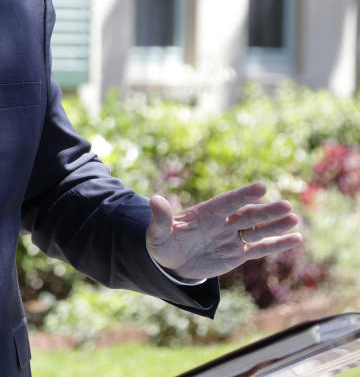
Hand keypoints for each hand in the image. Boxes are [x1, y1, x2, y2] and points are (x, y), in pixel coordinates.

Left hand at [146, 182, 301, 280]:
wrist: (171, 263)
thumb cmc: (163, 244)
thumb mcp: (158, 234)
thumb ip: (161, 218)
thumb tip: (155, 200)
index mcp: (205, 214)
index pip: (227, 202)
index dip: (243, 195)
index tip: (261, 187)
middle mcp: (222, 223)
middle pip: (247, 215)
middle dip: (266, 211)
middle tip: (286, 205)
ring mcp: (231, 238)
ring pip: (257, 230)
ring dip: (275, 225)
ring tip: (294, 219)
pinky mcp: (237, 254)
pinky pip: (259, 248)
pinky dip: (276, 244)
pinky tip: (296, 238)